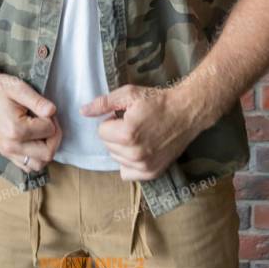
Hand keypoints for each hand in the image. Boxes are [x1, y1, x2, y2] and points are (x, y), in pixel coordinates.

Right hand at [0, 72, 62, 172]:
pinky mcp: (6, 153)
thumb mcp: (20, 88)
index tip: (45, 109)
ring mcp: (8, 153)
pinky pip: (27, 166)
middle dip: (54, 137)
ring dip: (47, 149)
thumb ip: (38, 101)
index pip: (49, 131)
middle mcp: (11, 146)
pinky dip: (36, 157)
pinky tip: (35, 140)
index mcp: (16, 130)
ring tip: (43, 131)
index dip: (53, 119)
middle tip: (48, 121)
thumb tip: (53, 111)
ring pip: (39, 165)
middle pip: (47, 154)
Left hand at [80, 84, 201, 179]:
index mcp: (127, 134)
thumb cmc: (157, 101)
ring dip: (122, 147)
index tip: (126, 115)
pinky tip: (140, 149)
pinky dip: (129, 163)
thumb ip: (103, 103)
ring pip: (116, 158)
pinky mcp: (152, 173)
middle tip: (133, 123)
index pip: (101, 131)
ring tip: (139, 134)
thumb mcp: (129, 94)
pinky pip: (127, 173)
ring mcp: (145, 166)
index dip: (111, 120)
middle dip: (115, 134)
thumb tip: (83, 111)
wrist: (186, 113)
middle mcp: (135, 154)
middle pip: (108, 146)